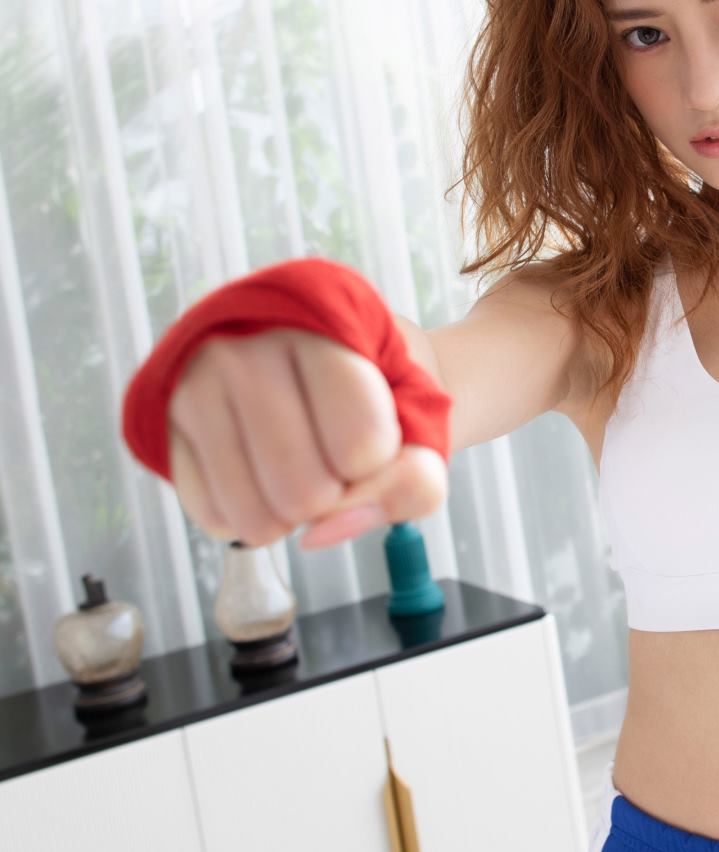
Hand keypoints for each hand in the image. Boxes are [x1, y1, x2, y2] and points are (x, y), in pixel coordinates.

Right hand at [166, 328, 448, 552]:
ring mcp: (196, 379)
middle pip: (305, 491)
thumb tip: (321, 534)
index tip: (373, 428)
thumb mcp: (423, 419)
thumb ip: (415, 482)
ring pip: (255, 516)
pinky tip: (261, 472)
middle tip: (332, 454)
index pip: (363, 445)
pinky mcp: (161, 417)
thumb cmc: (378, 385)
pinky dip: (249, 516)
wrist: (320, 348)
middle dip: (335, 496)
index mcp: (325, 316)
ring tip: (300, 464)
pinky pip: (211, 515)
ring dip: (292, 516)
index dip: (378, 462)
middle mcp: (248, 339)